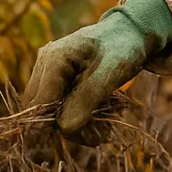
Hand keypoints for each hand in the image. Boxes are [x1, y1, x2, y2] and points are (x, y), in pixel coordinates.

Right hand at [21, 0, 171, 145]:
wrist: (129, 34)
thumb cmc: (122, 49)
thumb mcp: (110, 73)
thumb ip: (86, 99)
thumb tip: (64, 129)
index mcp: (54, 59)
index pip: (41, 105)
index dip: (60, 125)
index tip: (90, 137)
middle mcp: (44, 65)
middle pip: (42, 110)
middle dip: (71, 127)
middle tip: (100, 134)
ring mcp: (47, 72)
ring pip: (49, 111)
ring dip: (75, 124)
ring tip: (102, 128)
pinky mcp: (55, 79)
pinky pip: (57, 105)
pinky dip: (76, 115)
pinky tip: (97, 116)